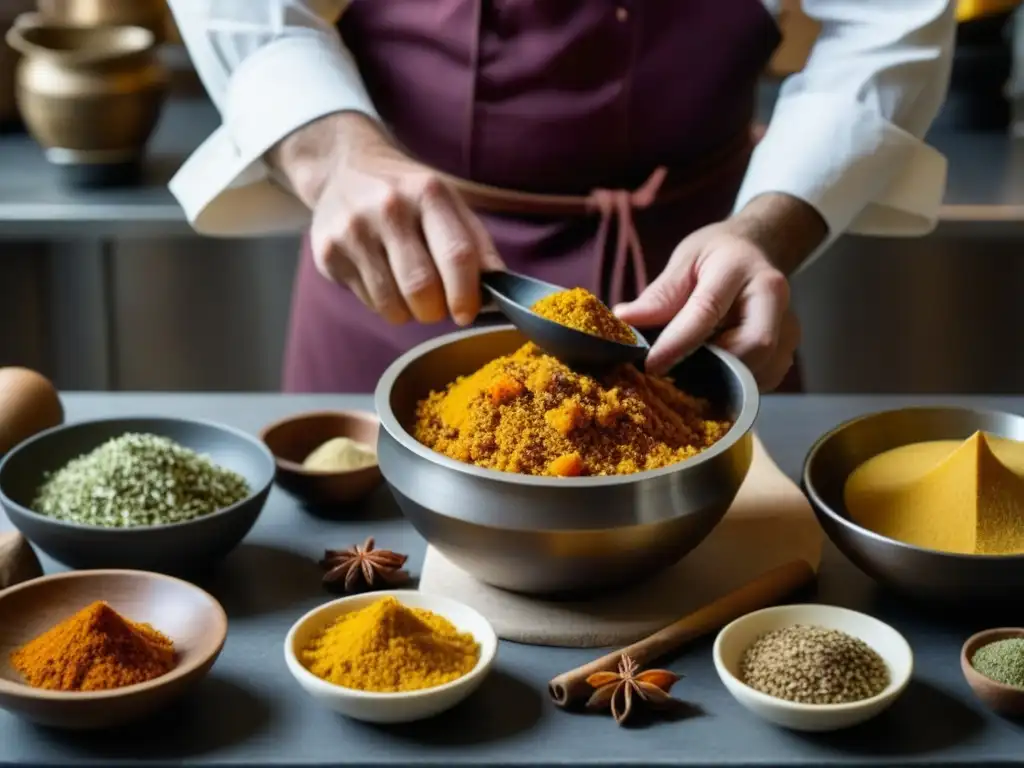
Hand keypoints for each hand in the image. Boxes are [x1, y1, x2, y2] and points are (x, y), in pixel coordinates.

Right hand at [270, 112, 503, 325]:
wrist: (344, 170)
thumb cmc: (410, 197)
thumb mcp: (450, 206)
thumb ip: (478, 247)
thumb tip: (501, 288)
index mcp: (428, 192)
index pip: (456, 255)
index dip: (466, 294)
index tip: (466, 313)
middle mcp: (388, 207)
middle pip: (422, 287)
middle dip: (436, 310)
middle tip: (437, 306)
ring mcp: (353, 230)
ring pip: (392, 303)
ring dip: (409, 312)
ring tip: (409, 293)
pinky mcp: (328, 252)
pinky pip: (368, 302)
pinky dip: (384, 305)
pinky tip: (383, 279)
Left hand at [615, 193, 826, 390]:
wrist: (757, 249)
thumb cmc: (717, 254)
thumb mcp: (684, 261)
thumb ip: (660, 294)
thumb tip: (625, 321)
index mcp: (739, 268)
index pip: (707, 311)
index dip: (678, 343)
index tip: (651, 364)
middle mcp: (773, 296)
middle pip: (752, 346)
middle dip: (713, 368)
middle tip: (676, 373)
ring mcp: (788, 324)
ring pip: (761, 369)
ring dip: (724, 380)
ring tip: (693, 371)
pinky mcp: (789, 347)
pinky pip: (764, 379)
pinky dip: (737, 383)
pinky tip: (716, 371)